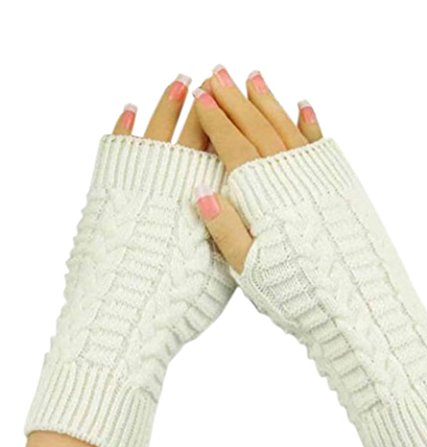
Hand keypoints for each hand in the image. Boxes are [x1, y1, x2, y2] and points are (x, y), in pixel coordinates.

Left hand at [21, 73, 234, 446]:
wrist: (125, 319)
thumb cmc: (179, 303)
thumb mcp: (221, 274)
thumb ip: (232, 233)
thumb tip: (246, 201)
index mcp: (204, 202)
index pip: (223, 152)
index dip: (231, 124)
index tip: (238, 99)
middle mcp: (173, 185)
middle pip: (193, 133)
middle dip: (205, 103)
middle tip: (213, 76)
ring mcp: (138, 186)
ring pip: (158, 131)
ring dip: (169, 104)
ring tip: (180, 81)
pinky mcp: (109, 193)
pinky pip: (117, 149)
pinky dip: (124, 127)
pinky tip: (130, 110)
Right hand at [192, 65, 426, 446]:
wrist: (356, 305)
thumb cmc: (299, 294)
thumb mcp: (250, 269)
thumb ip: (224, 228)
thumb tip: (198, 193)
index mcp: (264, 195)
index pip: (232, 144)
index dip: (214, 119)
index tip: (200, 94)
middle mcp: (291, 177)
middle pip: (258, 127)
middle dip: (236, 99)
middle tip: (219, 72)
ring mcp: (318, 177)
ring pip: (288, 128)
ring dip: (270, 102)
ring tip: (254, 78)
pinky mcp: (340, 184)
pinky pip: (321, 145)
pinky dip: (311, 124)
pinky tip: (304, 106)